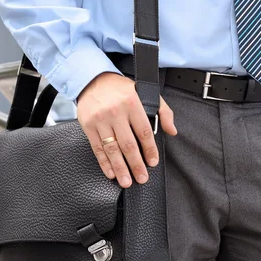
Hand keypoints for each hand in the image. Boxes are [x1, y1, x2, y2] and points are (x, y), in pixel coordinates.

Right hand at [77, 72, 176, 187]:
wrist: (92, 79)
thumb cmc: (120, 89)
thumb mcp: (145, 93)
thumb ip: (163, 111)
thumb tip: (172, 131)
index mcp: (132, 103)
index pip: (144, 131)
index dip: (149, 149)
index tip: (153, 162)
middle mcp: (115, 112)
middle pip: (128, 144)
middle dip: (136, 164)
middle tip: (142, 178)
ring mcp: (100, 120)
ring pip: (112, 149)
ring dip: (120, 168)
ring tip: (126, 181)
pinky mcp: (88, 125)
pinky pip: (97, 148)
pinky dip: (104, 163)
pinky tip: (111, 172)